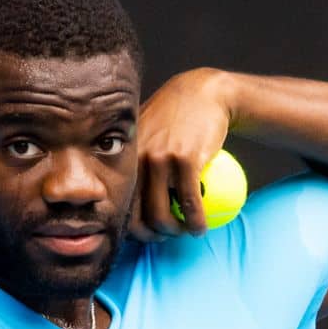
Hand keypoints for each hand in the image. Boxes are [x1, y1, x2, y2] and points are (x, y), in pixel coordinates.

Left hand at [130, 67, 233, 241]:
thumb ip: (136, 160)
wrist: (205, 92)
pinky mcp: (186, 159)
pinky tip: (201, 226)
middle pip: (139, 218)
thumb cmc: (175, 117)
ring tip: (187, 230)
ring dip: (176, 233)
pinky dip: (196, 222)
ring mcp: (161, 159)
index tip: (152, 230)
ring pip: (162, 216)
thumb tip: (130, 195)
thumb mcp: (146, 132)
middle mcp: (139, 159)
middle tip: (171, 234)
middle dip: (154, 236)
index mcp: (127, 158)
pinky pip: (189, 203)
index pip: (122, 206)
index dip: (135, 228)